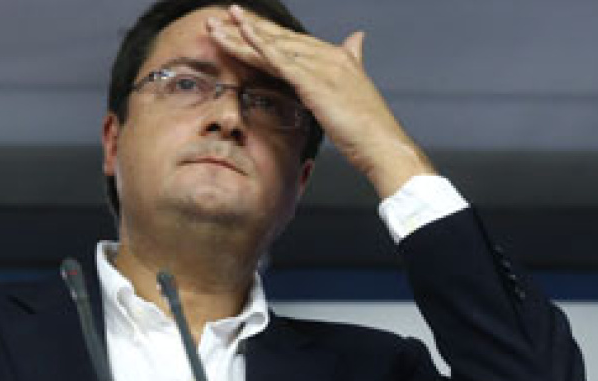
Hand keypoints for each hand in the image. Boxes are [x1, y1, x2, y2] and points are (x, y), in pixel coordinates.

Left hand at [207, 5, 435, 197]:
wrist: (382, 144)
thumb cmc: (368, 126)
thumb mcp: (356, 87)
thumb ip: (352, 59)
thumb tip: (357, 38)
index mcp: (333, 57)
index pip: (289, 42)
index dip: (262, 33)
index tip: (238, 25)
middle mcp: (326, 55)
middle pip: (277, 39)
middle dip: (245, 28)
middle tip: (217, 19)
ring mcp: (320, 66)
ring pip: (272, 46)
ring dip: (241, 35)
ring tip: (215, 25)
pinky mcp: (314, 81)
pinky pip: (281, 59)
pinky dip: (260, 44)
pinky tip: (242, 34)